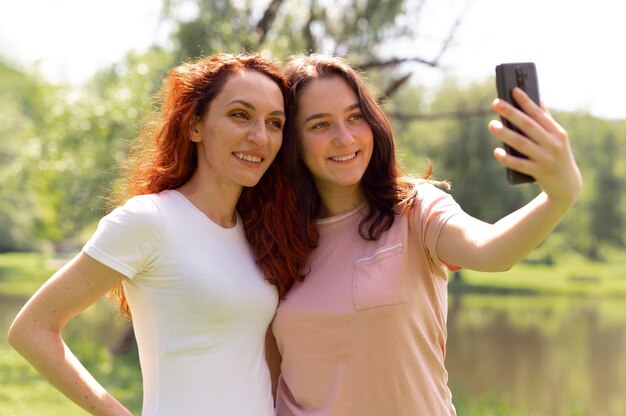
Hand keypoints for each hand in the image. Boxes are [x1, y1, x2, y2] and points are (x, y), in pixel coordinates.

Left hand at [488, 87, 581, 206]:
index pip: (539, 114)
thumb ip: (546, 121)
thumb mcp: (557, 138)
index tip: (513, 90)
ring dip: (505, 134)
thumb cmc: (557, 156)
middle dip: (512, 113)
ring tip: (491, 125)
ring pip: (522, 144)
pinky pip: (519, 164)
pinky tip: (497, 151)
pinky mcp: (539, 172)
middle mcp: (553, 144)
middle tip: (496, 103)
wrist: (567, 186)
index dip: (526, 101)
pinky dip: (507, 158)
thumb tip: (537, 99)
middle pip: (528, 126)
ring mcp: (546, 158)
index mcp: (557, 132)